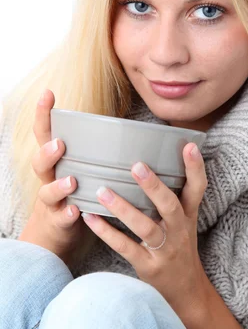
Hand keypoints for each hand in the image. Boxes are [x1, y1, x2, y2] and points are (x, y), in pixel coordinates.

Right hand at [19, 89, 89, 262]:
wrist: (56, 234)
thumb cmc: (75, 193)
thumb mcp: (80, 169)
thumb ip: (94, 151)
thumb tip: (128, 127)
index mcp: (56, 162)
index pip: (45, 134)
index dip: (43, 115)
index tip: (48, 94)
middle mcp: (50, 179)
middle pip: (39, 162)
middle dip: (48, 152)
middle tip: (60, 144)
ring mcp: (52, 202)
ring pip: (47, 191)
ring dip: (59, 186)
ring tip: (71, 182)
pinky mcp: (59, 222)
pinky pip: (61, 218)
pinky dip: (68, 214)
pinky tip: (76, 211)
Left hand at [81, 143, 209, 319]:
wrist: (187, 292)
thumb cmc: (179, 248)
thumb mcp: (184, 222)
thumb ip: (174, 197)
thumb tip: (151, 162)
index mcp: (188, 215)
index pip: (198, 189)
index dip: (195, 168)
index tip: (188, 145)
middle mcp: (179, 231)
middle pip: (170, 205)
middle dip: (154, 186)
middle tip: (136, 165)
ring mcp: (165, 250)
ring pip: (145, 227)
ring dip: (123, 208)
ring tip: (102, 191)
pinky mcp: (149, 267)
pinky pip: (126, 247)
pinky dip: (107, 233)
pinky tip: (90, 218)